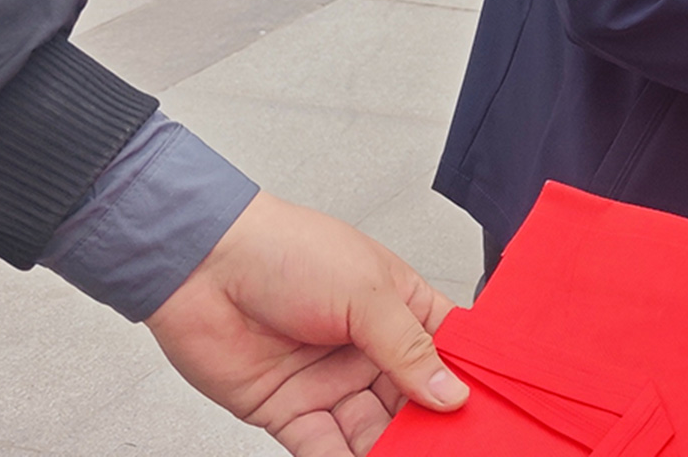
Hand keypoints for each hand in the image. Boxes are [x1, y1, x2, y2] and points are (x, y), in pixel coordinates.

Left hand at [142, 193, 465, 456]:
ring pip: (374, 430)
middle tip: (449, 444)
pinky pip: (325, 449)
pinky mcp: (291, 412)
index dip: (467, 380)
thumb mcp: (366, 292)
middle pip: (415, 401)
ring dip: (392, 448)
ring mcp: (331, 383)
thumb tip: (450, 391)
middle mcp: (369, 349)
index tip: (486, 410)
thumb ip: (408, 348)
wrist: (201, 266)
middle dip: (432, 426)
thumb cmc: (284, 250)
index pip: (447, 353)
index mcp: (399, 308)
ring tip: (411, 456)